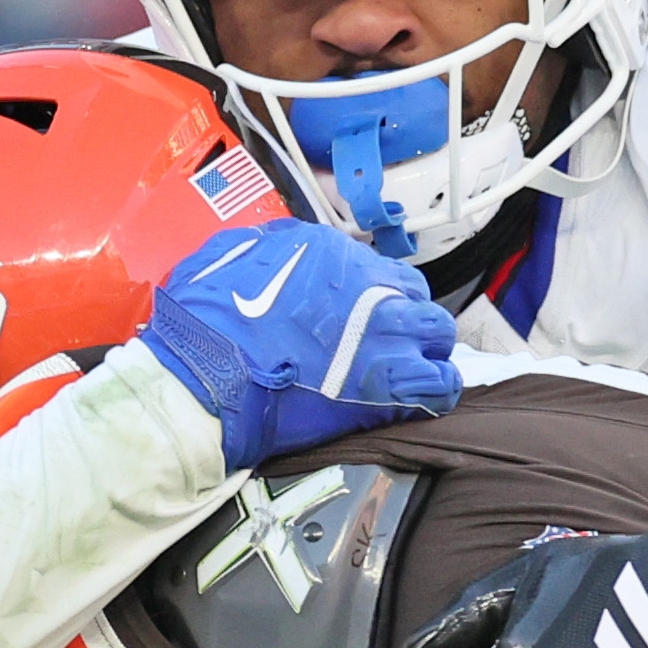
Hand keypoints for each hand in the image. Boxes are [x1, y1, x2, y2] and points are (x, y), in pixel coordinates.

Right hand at [138, 218, 459, 470]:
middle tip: (389, 342)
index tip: (361, 315)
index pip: (379, 269)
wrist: (206, 374)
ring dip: (429, 350)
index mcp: (331, 254)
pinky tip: (422, 399)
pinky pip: (441, 385)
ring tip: (412, 370)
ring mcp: (384, 335)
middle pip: (415, 297)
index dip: (374, 295)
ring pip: (439, 334)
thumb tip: (275, 247)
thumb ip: (265, 247)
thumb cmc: (206, 320)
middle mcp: (368, 287)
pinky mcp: (389, 386)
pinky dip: (438, 391)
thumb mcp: (227, 254)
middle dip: (407, 318)